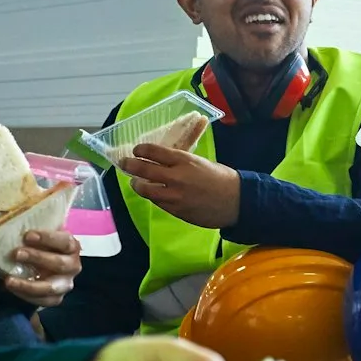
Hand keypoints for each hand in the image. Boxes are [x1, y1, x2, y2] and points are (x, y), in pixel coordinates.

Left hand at [0, 229, 81, 308]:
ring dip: (29, 283)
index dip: (48, 238)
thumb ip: (29, 231)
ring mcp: (65, 284)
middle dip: (37, 258)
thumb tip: (3, 219)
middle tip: (16, 254)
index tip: (27, 235)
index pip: (65, 241)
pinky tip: (12, 288)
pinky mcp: (56, 299)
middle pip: (59, 264)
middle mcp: (73, 266)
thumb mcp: (37, 237)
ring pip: (51, 287)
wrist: (37, 266)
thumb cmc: (36, 246)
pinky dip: (26, 296)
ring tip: (9, 280)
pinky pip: (43, 301)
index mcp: (71, 246)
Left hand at [121, 146, 241, 228]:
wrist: (235, 201)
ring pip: (145, 189)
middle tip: (125, 164)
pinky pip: (157, 202)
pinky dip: (152, 196)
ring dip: (137, 184)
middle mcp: (176, 176)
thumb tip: (162, 161)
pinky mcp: (176, 210)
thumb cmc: (221, 178)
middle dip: (130, 165)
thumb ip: (180, 162)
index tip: (136, 151)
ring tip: (136, 182)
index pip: (153, 152)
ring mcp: (174, 195)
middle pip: (143, 169)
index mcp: (184, 160)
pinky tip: (152, 193)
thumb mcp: (200, 162)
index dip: (141, 150)